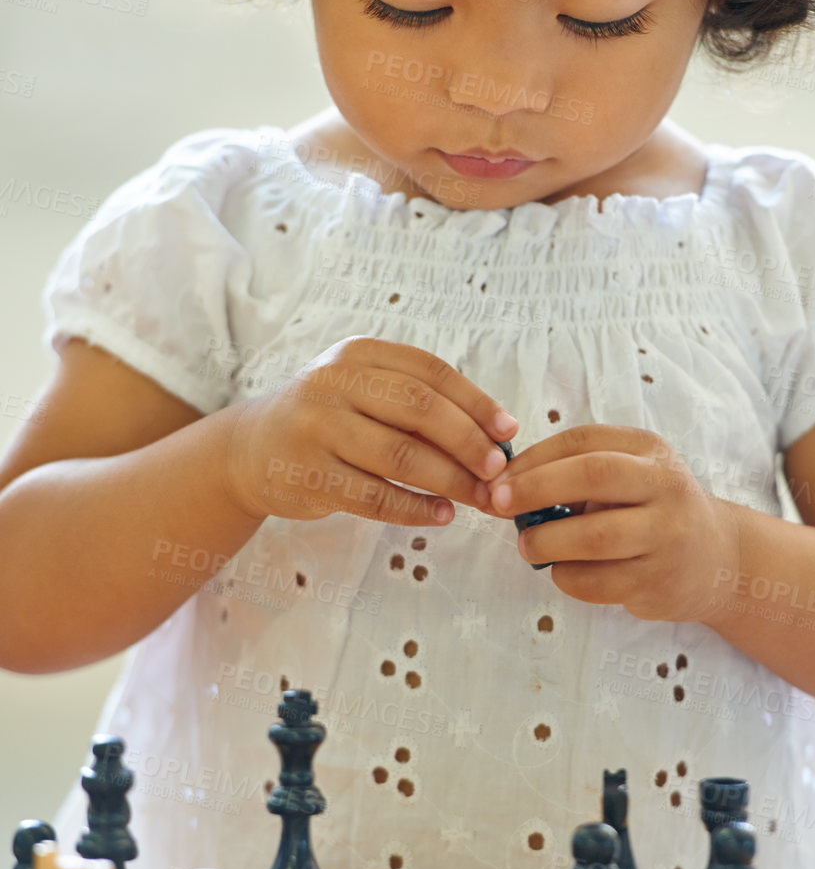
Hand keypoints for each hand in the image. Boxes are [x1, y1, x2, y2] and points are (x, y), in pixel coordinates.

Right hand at [222, 337, 516, 526]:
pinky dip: (416, 509)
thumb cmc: (328, 418)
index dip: (476, 402)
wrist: (250, 449)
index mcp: (358, 353)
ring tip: (481, 498)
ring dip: (451, 481)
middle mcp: (334, 383)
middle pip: (421, 409)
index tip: (509, 431)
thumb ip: (418, 403)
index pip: (431, 372)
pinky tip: (442, 514)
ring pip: (402, 457)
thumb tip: (496, 436)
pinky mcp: (309, 475)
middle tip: (500, 470)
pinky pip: (376, 497)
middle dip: (469, 443)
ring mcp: (318, 429)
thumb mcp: (363, 391)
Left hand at [485, 424, 740, 622]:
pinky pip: (599, 582)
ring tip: (526, 545)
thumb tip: (503, 486)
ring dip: (547, 541)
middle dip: (535, 488)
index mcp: (650, 450)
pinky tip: (562, 570)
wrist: (717, 559)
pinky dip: (567, 577)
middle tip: (498, 504)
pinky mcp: (659, 582)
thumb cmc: (653, 510)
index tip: (499, 477)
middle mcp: (665, 486)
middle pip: (593, 475)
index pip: (583, 441)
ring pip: (596, 536)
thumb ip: (575, 473)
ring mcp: (667, 536)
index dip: (534, 458)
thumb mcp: (630, 473)